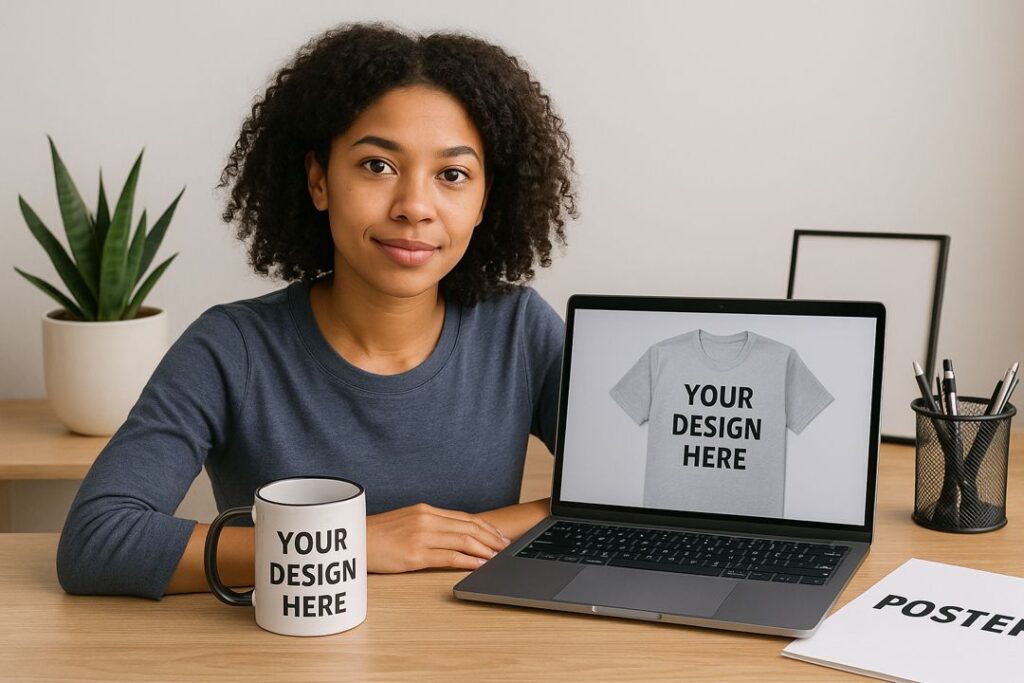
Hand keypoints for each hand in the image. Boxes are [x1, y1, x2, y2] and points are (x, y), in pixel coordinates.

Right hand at [366, 503, 510, 572]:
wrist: (352, 541)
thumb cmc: (377, 536)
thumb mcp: (405, 522)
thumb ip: (428, 525)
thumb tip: (452, 535)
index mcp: (425, 510)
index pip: (464, 517)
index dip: (485, 527)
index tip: (499, 536)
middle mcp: (426, 519)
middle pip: (468, 527)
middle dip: (491, 538)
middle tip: (506, 547)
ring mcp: (421, 536)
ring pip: (463, 541)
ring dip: (484, 550)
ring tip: (497, 557)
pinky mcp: (415, 554)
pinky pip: (448, 557)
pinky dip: (467, 561)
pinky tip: (479, 565)